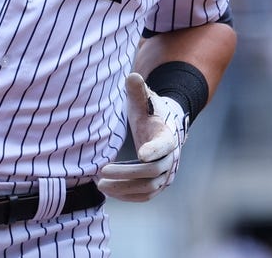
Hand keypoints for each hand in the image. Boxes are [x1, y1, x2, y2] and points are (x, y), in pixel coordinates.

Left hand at [96, 72, 187, 201]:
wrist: (163, 124)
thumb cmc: (150, 110)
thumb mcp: (144, 98)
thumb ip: (138, 89)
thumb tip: (132, 76)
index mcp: (168, 135)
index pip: (165, 145)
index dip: (154, 150)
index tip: (140, 153)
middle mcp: (171, 157)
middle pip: (152, 171)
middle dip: (127, 174)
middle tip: (102, 172)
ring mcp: (166, 173)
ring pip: (148, 188)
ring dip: (124, 189)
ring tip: (100, 185)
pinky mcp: (158, 183)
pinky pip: (146, 195)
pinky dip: (129, 196)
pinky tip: (110, 192)